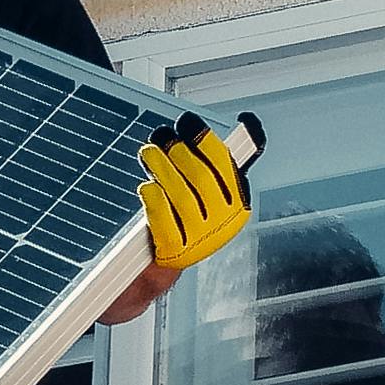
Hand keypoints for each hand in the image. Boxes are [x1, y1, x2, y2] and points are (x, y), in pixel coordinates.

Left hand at [138, 121, 251, 275]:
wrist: (163, 261)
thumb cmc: (181, 219)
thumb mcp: (200, 193)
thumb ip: (204, 165)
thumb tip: (192, 132)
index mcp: (236, 204)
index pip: (224, 165)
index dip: (205, 140)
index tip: (188, 123)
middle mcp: (224, 223)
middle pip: (201, 178)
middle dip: (178, 151)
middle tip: (161, 137)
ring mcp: (201, 240)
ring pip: (182, 196)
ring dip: (162, 168)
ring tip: (149, 153)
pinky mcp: (177, 252)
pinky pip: (164, 219)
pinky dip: (154, 199)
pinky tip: (147, 187)